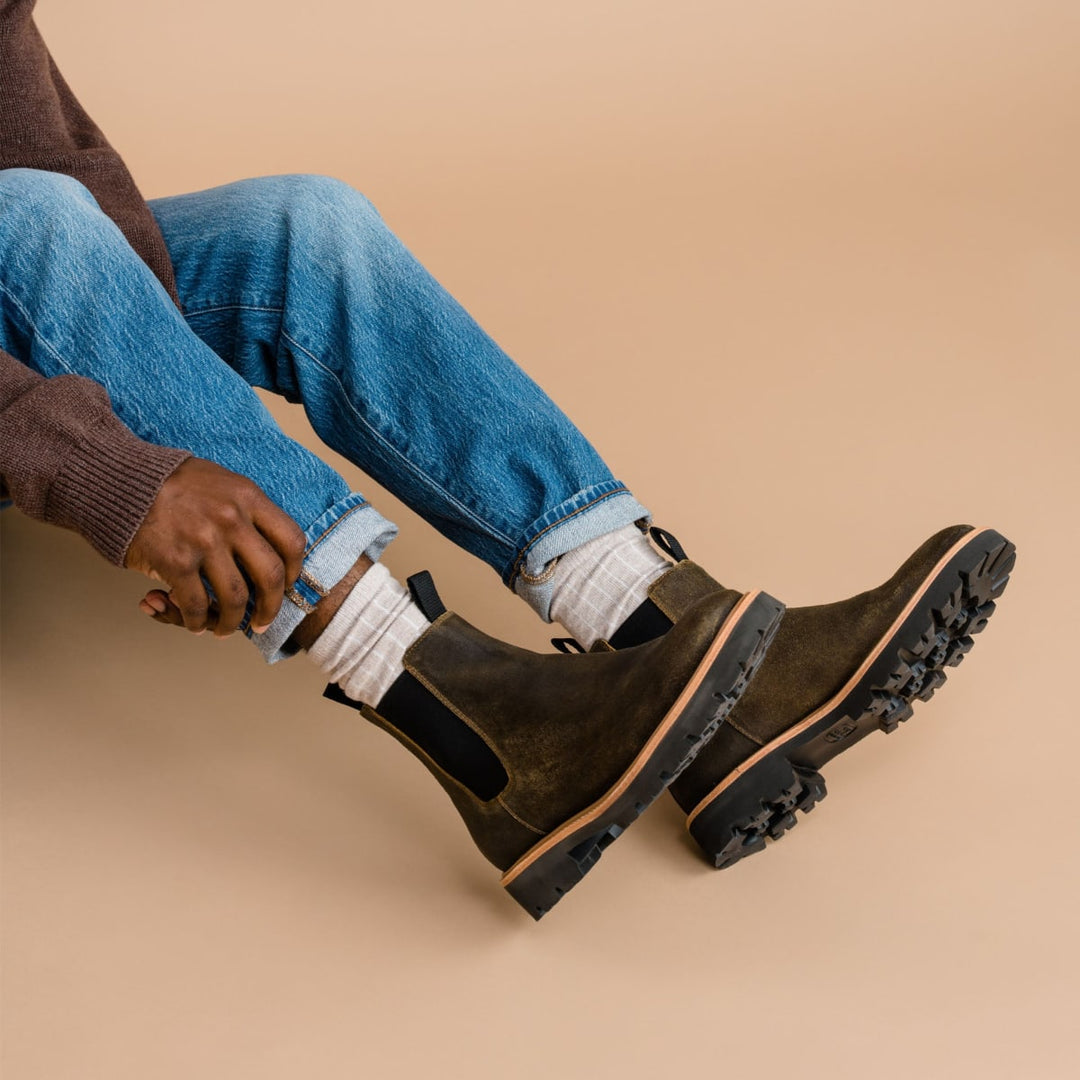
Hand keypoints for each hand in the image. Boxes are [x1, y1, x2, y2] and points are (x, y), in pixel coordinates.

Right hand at [125, 457, 305, 637]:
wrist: (121, 480)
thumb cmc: (172, 483)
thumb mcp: (221, 482)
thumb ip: (246, 509)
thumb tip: (268, 548)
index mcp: (248, 497)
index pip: (291, 541)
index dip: (295, 570)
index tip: (287, 585)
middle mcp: (232, 519)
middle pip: (271, 576)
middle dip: (271, 607)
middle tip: (262, 621)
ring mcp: (204, 541)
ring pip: (236, 598)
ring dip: (232, 622)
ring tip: (225, 628)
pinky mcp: (176, 561)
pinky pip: (197, 605)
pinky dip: (198, 621)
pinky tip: (196, 624)